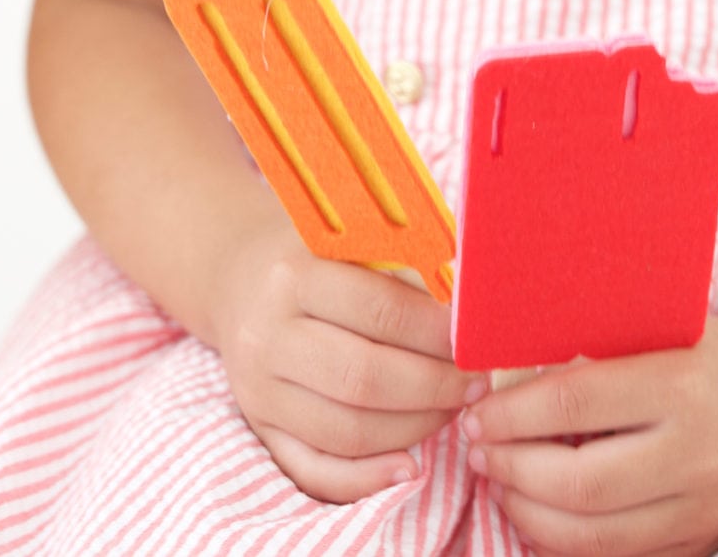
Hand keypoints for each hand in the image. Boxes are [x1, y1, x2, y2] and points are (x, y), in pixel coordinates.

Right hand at [210, 218, 486, 502]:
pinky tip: (410, 467)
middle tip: (476, 381)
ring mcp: (259, 389)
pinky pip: (314, 470)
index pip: (380, 311)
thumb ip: (404, 262)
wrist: (240, 279)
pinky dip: (366, 479)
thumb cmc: (317, 256)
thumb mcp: (351, 238)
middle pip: (364, 379)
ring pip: (347, 431)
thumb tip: (468, 302)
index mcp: (294, 276)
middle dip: (434, 386)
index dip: (437, 332)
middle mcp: (268, 336)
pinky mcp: (260, 428)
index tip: (475, 339)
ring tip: (454, 408)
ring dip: (414, 427)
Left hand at [462, 315, 717, 555]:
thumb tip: (501, 361)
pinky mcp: (701, 542)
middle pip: (580, 483)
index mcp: (682, 384)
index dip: (513, 413)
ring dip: (527, 513)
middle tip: (476, 449)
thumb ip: (593, 341)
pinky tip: (534, 515)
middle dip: (512, 469)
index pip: (576, 402)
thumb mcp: (656, 324)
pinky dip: (563, 545)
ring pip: (594, 536)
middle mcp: (697, 454)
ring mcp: (703, 509)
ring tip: (497, 481)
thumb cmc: (703, 346)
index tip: (476, 411)